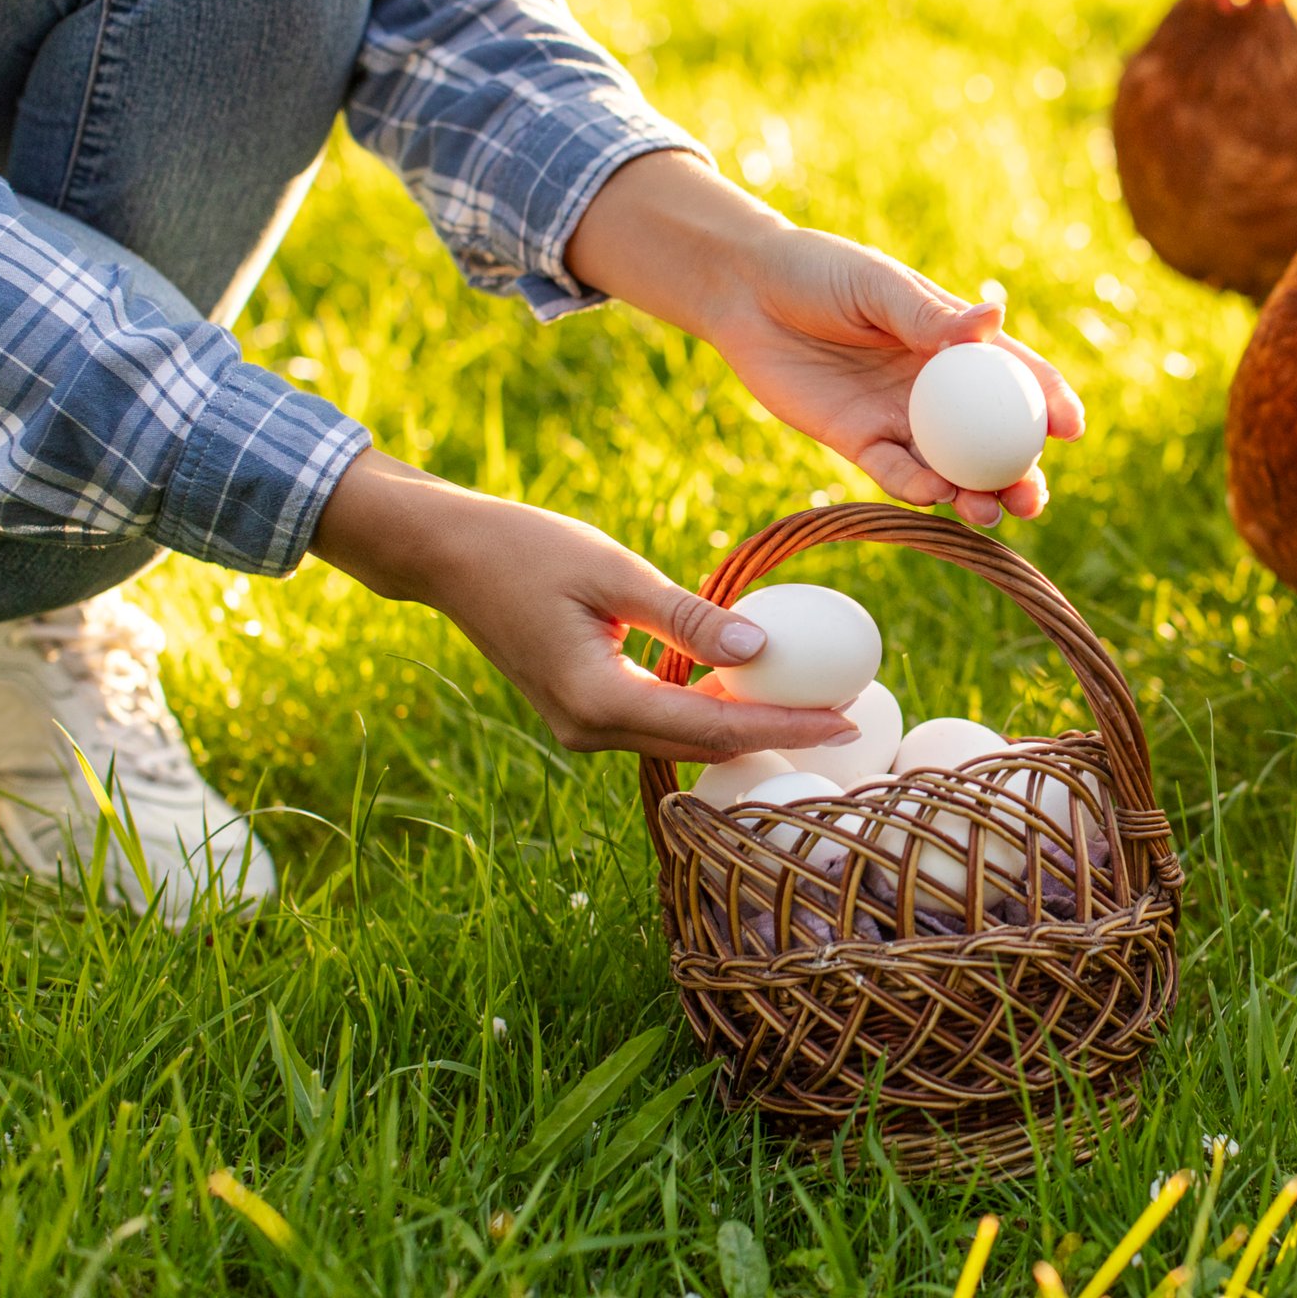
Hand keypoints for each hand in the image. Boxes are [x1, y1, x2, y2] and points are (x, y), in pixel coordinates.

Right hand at [311, 451, 860, 760]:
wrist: (446, 555)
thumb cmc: (526, 550)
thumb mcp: (615, 573)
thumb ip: (688, 617)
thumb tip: (763, 647)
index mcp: (598, 701)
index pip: (715, 727)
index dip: (788, 726)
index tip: (848, 721)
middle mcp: (589, 731)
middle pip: (704, 747)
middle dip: (779, 737)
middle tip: (850, 721)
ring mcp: (582, 727)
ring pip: (682, 740)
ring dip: (746, 728)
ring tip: (816, 709)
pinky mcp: (582, 710)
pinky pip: (659, 722)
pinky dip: (708, 713)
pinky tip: (751, 692)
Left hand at [566, 152, 1083, 525]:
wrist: (746, 293)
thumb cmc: (818, 272)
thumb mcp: (877, 288)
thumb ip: (929, 316)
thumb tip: (994, 318)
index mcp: (955, 343)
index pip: (1016, 377)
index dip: (1048, 404)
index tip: (1070, 429)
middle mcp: (937, 388)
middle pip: (993, 439)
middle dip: (1020, 472)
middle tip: (1032, 496)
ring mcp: (900, 419)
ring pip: (951, 469)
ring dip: (976, 495)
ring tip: (992, 512)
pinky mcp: (859, 442)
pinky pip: (896, 474)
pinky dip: (917, 488)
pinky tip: (934, 495)